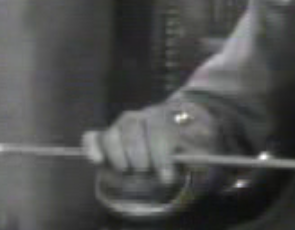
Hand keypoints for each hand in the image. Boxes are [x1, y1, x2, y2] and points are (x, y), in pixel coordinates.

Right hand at [82, 102, 215, 186]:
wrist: (182, 127)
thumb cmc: (192, 142)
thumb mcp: (202, 148)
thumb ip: (196, 155)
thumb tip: (186, 161)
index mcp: (167, 117)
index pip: (158, 129)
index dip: (160, 155)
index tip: (166, 178)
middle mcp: (143, 116)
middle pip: (133, 128)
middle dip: (139, 155)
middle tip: (145, 171)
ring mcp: (124, 124)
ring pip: (114, 131)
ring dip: (118, 153)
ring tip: (127, 169)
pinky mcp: (109, 135)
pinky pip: (93, 136)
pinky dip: (92, 147)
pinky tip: (98, 161)